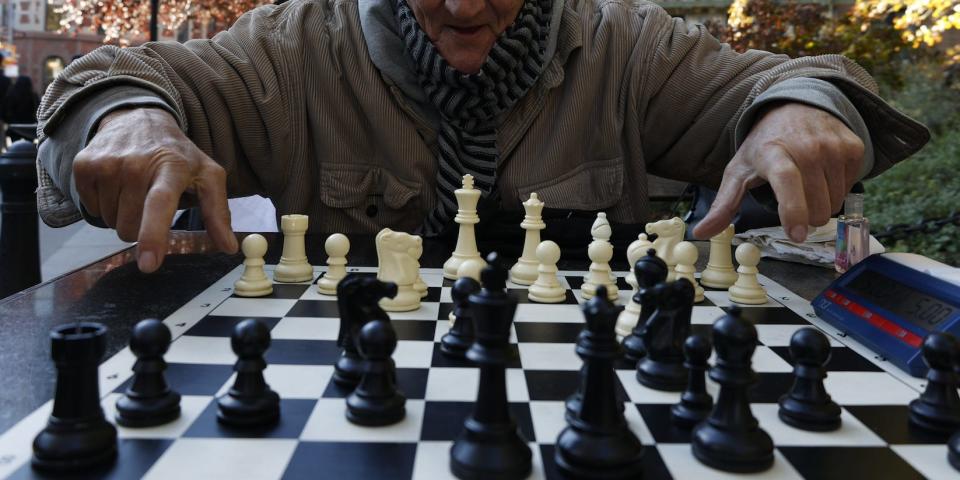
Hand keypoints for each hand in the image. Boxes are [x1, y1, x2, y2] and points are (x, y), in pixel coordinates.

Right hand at [73, 107, 236, 272]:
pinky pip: (92, 209)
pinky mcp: (84, 165)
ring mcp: (107, 163)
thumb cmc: (178, 155)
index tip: (149, 265)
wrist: (137, 118)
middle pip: (129, 227)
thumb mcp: (207, 175)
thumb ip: (218, 212)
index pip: (159, 205)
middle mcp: (136, 164)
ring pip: (110, 221)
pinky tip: (117, 184)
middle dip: (140, 229)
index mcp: (172, 167)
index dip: (153, 236)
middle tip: (150, 204)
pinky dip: (105, 205)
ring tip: (135, 191)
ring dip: (123, 215)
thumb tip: (229, 247)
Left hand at [692, 102, 864, 242]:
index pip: (787, 182)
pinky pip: (850, 188)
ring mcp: (833, 147)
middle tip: (793, 201)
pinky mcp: (853, 147)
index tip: (796, 234)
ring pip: (835, 202)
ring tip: (806, 183)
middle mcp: (808, 148)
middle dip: (806, 216)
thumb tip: (701, 232)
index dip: (793, 210)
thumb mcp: (738, 171)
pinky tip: (822, 172)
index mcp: (774, 154)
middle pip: (817, 207)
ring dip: (822, 202)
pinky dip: (836, 188)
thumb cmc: (764, 145)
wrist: (795, 107)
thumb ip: (723, 205)